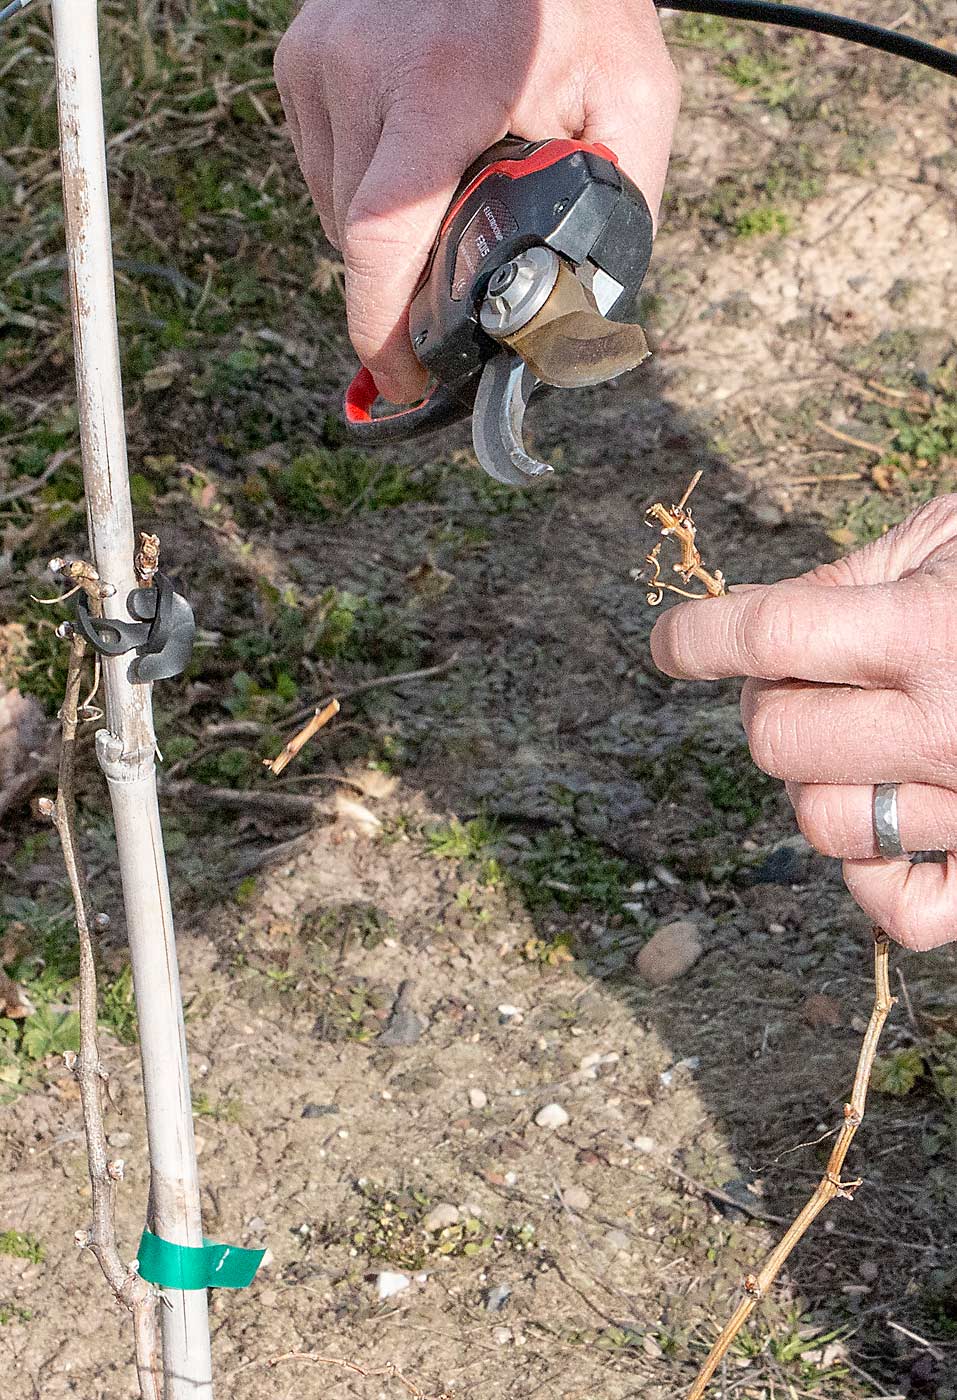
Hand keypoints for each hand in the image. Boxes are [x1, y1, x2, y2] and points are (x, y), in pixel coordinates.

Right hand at [274, 0, 679, 403]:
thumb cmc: (581, 0)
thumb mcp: (633, 98)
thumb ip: (621, 207)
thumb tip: (585, 314)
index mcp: (440, 89)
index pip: (380, 243)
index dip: (381, 333)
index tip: (403, 381)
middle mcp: (360, 72)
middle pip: (357, 242)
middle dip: (401, 290)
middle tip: (451, 293)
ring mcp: (320, 62)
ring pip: (333, 210)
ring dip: (382, 241)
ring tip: (443, 202)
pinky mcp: (300, 58)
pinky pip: (322, 166)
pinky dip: (362, 188)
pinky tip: (413, 157)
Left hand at [650, 495, 956, 950]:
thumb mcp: (953, 537)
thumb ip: (857, 577)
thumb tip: (761, 624)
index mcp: (933, 629)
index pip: (768, 635)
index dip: (697, 636)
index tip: (669, 643)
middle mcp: (955, 727)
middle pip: (778, 738)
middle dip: (766, 701)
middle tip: (798, 679)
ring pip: (821, 822)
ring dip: (814, 781)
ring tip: (855, 743)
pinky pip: (900, 909)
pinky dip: (872, 876)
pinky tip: (889, 821)